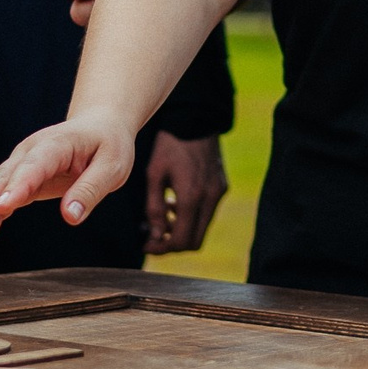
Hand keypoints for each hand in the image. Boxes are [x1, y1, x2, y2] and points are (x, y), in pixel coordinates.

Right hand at [0, 117, 136, 262]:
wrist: (99, 127)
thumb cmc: (108, 146)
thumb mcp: (112, 167)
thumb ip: (90, 190)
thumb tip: (71, 217)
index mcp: (55, 145)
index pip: (32, 168)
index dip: (16, 188)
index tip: (0, 208)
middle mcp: (30, 153)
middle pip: (3, 179)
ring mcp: (21, 166)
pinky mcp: (19, 181)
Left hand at [144, 133, 227, 254]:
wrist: (195, 120)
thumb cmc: (169, 146)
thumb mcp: (154, 175)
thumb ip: (153, 208)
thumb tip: (155, 236)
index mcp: (191, 196)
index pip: (181, 241)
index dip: (162, 248)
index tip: (146, 244)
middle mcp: (209, 198)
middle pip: (194, 241)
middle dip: (172, 244)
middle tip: (152, 237)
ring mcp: (218, 193)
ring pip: (202, 228)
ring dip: (181, 230)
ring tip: (161, 217)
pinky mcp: (221, 187)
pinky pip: (207, 213)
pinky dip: (191, 217)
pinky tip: (175, 203)